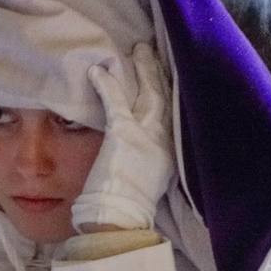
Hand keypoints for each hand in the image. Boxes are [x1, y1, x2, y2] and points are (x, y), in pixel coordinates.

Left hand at [72, 43, 174, 231]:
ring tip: (137, 50)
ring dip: (143, 70)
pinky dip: (106, 85)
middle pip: (166, 97)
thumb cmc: (126, 206)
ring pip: (149, 93)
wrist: (119, 220)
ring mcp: (147, 135)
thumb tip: (140, 150)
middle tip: (151, 51)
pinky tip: (96, 70)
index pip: (173, 112)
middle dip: (159, 72)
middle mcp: (165, 140)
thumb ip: (147, 158)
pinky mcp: (124, 135)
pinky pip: (116, 102)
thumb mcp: (146, 178)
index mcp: (170, 150)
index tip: (166, 72)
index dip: (169, 89)